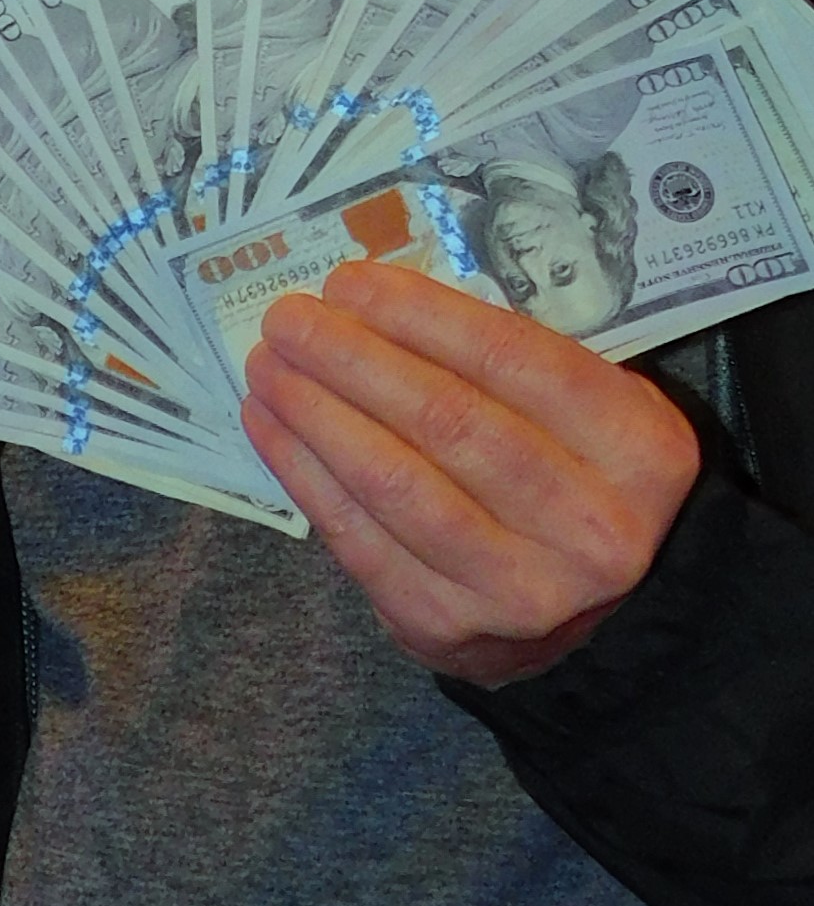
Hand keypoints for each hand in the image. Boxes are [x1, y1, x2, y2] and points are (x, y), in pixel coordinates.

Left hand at [244, 259, 701, 682]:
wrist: (602, 622)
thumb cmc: (581, 482)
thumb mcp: (595, 415)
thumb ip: (514, 365)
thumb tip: (378, 307)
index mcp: (638, 452)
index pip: (514, 362)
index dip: (421, 316)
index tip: (350, 283)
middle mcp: (589, 526)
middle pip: (447, 421)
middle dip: (353, 359)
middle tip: (289, 318)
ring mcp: (515, 586)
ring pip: (395, 482)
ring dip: (315, 413)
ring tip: (267, 364)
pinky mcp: (444, 623)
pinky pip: (358, 537)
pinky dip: (304, 472)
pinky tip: (269, 423)